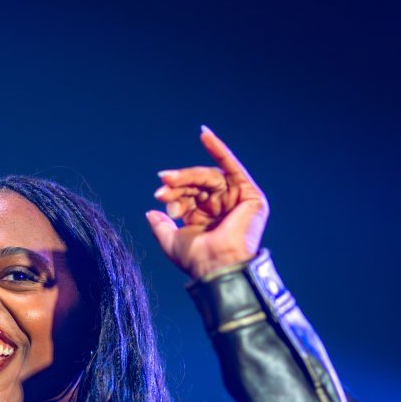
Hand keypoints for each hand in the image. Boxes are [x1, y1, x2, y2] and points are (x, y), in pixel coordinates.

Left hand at [145, 126, 268, 279]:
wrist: (215, 266)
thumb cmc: (196, 259)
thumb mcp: (171, 240)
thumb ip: (161, 225)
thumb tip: (151, 212)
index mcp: (206, 218)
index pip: (188, 196)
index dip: (173, 194)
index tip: (158, 195)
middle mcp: (222, 207)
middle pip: (198, 185)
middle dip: (179, 183)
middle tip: (162, 183)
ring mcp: (236, 200)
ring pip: (209, 177)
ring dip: (189, 176)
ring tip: (170, 179)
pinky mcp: (249, 195)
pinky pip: (233, 167)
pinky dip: (219, 149)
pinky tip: (205, 135)